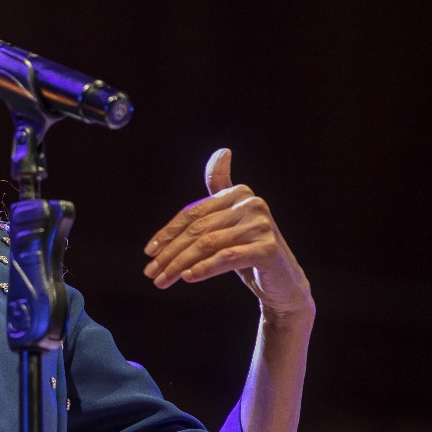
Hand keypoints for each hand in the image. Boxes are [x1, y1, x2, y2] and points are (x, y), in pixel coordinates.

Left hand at [142, 149, 312, 318]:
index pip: (192, 213)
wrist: (282, 280)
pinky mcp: (268, 249)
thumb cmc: (248, 248)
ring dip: (179, 265)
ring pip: (208, 244)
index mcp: (239, 193)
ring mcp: (261, 226)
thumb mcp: (231, 219)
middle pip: (197, 229)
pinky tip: (187, 277)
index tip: (148, 251)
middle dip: (170, 253)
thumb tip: (221, 152)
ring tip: (163, 280)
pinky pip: (227, 257)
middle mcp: (252, 204)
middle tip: (151, 272)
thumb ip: (221, 189)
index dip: (167, 232)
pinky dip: (204, 268)